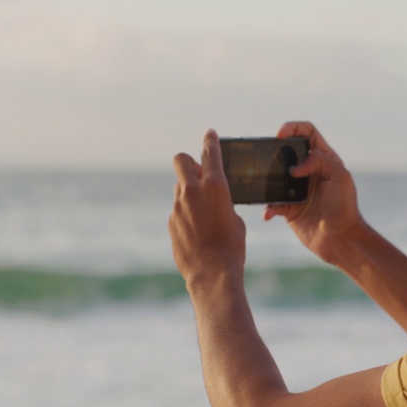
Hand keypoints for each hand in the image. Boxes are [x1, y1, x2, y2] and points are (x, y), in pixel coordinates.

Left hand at [169, 129, 246, 285]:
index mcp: (215, 186)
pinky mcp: (171, 222)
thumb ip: (223, 202)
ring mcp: (178, 206)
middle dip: (189, 163)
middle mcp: (192, 191)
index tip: (209, 134)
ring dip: (189, 193)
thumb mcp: (236, 218)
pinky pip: (179, 210)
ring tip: (205, 214)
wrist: (212, 273)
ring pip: (180, 188)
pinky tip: (198, 232)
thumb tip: (213, 201)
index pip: (210, 153)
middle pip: (181, 160)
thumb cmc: (232, 247)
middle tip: (199, 175)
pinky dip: (187, 215)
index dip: (210, 141)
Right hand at [263, 121, 366, 264]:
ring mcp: (297, 189)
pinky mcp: (289, 208)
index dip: (293, 127)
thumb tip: (295, 167)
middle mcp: (309, 172)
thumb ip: (320, 160)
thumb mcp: (340, 176)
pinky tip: (270, 212)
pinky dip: (268, 207)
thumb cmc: (345, 208)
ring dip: (268, 178)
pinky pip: (272, 202)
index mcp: (324, 159)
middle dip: (275, 150)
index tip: (280, 134)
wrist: (340, 240)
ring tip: (266, 183)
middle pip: (287, 151)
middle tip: (269, 157)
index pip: (307, 133)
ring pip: (275, 175)